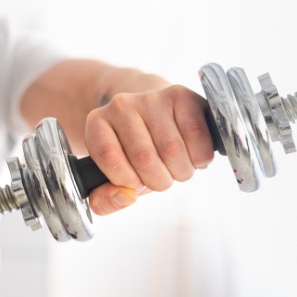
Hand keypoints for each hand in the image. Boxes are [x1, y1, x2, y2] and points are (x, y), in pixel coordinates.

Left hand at [83, 85, 214, 215]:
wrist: (155, 117)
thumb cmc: (134, 154)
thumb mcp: (112, 180)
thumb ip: (105, 201)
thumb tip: (125, 197)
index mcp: (97, 123)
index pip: (109, 158)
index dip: (128, 180)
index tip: (135, 180)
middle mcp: (121, 105)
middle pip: (145, 158)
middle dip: (159, 181)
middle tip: (161, 176)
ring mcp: (152, 98)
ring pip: (173, 150)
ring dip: (181, 172)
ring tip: (176, 166)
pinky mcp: (181, 95)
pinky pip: (196, 135)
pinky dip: (200, 157)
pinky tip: (193, 155)